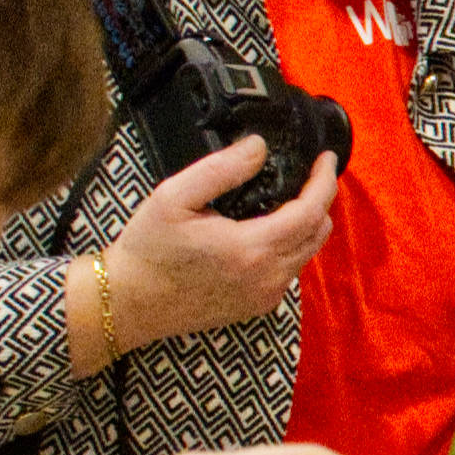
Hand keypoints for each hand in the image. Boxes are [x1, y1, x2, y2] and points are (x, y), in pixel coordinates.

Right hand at [102, 135, 345, 355]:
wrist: (129, 303)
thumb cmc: (147, 249)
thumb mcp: (173, 197)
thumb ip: (221, 169)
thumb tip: (259, 147)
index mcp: (251, 248)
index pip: (311, 211)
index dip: (324, 181)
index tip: (326, 157)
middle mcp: (267, 277)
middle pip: (318, 233)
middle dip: (321, 199)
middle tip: (311, 173)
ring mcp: (265, 295)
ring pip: (307, 254)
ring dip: (308, 224)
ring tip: (293, 196)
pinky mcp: (257, 306)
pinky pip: (290, 271)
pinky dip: (292, 246)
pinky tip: (271, 229)